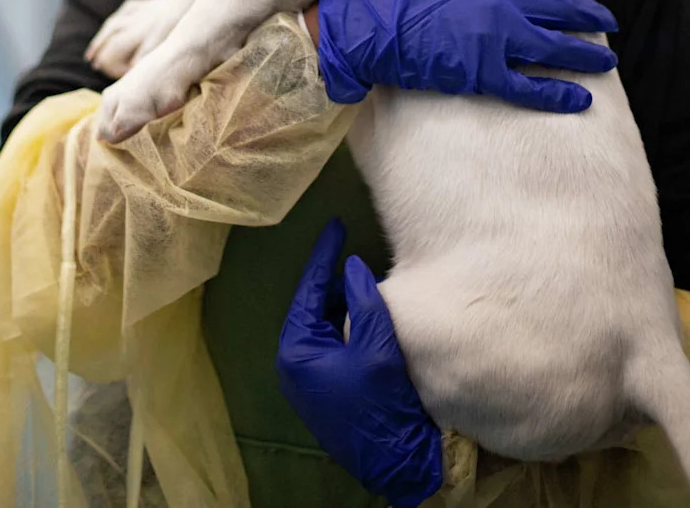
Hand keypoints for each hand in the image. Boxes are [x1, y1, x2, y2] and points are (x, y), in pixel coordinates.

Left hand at [276, 220, 441, 507]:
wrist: (396, 464)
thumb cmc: (381, 405)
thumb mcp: (376, 348)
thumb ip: (365, 301)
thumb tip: (353, 265)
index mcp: (296, 350)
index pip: (309, 289)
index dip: (324, 255)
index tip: (336, 224)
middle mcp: (294, 362)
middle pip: (314, 305)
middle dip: (336, 282)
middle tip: (359, 259)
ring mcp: (308, 377)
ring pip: (324, 323)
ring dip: (344, 304)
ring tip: (368, 286)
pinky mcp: (324, 387)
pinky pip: (332, 343)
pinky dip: (348, 326)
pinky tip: (369, 317)